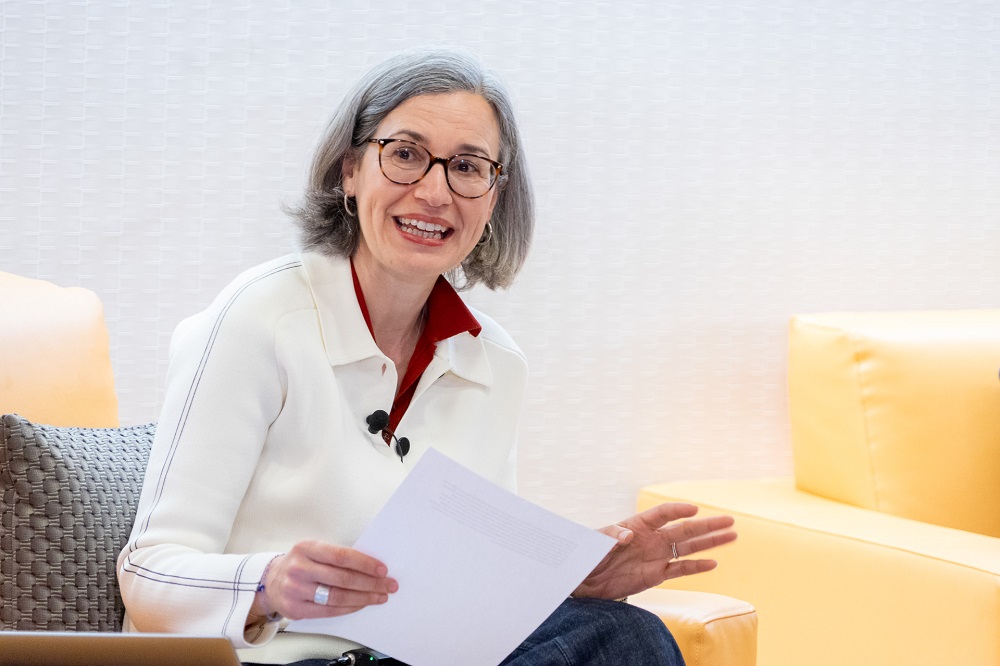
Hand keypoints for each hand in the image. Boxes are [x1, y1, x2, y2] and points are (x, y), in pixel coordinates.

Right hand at [248, 540, 397, 622]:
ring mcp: (295, 590)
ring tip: (379, 596)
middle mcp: (299, 568)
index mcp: (306, 548)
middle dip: (370, 583)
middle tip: (388, 585)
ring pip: (337, 597)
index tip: (382, 569)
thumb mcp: (313, 551)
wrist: (272, 581)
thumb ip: (336, 556)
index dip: (365, 563)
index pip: (341, 556)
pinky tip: (361, 604)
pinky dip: (350, 607)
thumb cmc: (301, 564)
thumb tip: (372, 566)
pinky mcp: (296, 609)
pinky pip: (329, 611)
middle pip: (342, 578)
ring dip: (364, 598)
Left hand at [573, 503, 735, 600]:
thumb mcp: (596, 542)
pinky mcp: (656, 575)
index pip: (663, 514)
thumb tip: (628, 535)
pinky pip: (680, 569)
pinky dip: (696, 567)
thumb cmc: (588, 555)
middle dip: (707, 525)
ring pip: (689, 548)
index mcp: (638, 524)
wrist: (585, 580)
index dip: (678, 510)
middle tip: (730, 520)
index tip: (694, 509)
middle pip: (684, 529)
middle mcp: (652, 538)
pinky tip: (713, 563)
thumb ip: (611, 536)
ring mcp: (656, 556)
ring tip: (732, 536)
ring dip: (710, 542)